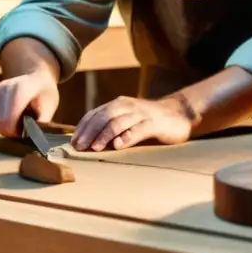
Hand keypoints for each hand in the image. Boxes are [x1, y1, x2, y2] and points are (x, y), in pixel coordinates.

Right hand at [0, 71, 59, 137]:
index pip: (7, 122)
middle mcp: (4, 89)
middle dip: (13, 130)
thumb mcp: (50, 107)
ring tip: (22, 115)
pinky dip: (5, 117)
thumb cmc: (45, 92)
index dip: (17, 132)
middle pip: (1, 124)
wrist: (37, 76)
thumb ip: (42, 122)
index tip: (29, 130)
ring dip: (9, 124)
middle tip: (26, 125)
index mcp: (20, 90)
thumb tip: (35, 136)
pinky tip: (15, 110)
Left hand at [71, 96, 192, 150]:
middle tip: (80, 146)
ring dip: (105, 135)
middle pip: (104, 116)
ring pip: (119, 121)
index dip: (83, 128)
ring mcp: (141, 114)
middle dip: (89, 132)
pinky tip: (119, 145)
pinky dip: (128, 136)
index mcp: (118, 105)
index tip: (73, 142)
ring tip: (95, 148)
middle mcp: (128, 106)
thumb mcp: (127, 120)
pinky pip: (139, 129)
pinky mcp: (154, 123)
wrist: (178, 114)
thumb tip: (86, 142)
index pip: (95, 114)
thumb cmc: (148, 121)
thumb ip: (110, 127)